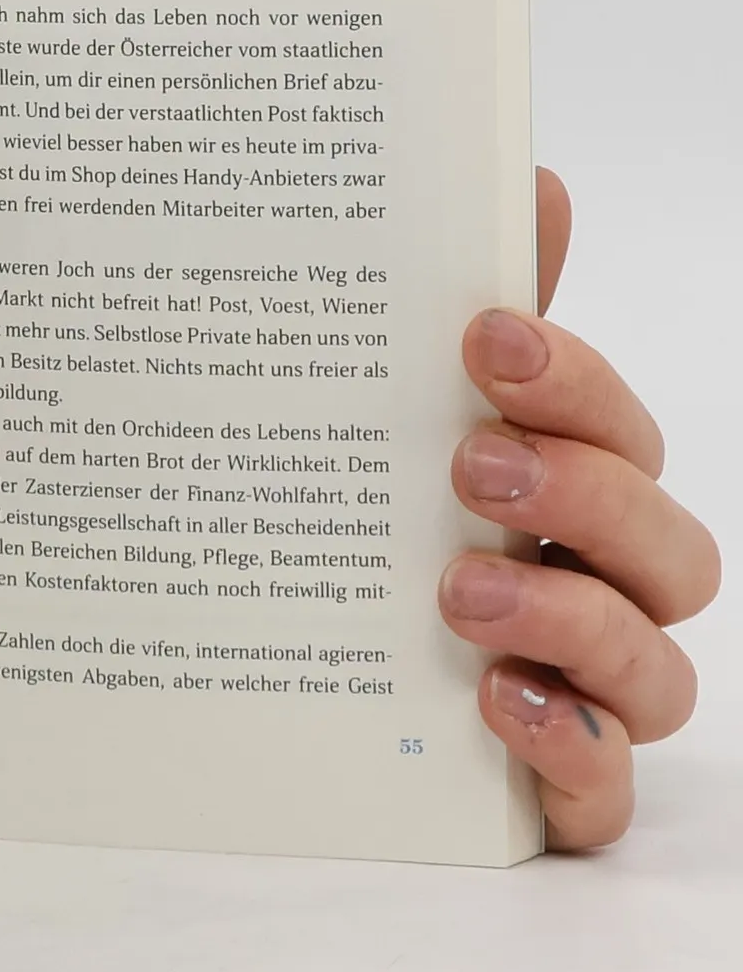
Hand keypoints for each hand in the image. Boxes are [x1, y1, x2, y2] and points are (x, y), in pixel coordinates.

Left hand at [439, 168, 719, 847]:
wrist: (304, 675)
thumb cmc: (395, 528)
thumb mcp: (412, 418)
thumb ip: (485, 319)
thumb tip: (535, 181)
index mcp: (575, 491)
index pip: (621, 430)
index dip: (574, 381)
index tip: (482, 338)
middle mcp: (601, 589)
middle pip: (668, 546)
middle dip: (584, 495)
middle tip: (469, 464)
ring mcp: (589, 693)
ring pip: (659, 671)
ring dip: (573, 621)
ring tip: (461, 591)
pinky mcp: (557, 786)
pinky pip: (605, 791)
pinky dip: (571, 751)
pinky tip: (496, 701)